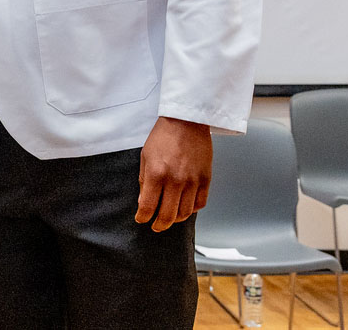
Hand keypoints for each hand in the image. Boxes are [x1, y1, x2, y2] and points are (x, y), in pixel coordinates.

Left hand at [136, 116, 211, 231]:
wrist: (186, 121)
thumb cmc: (163, 136)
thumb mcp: (145, 155)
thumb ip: (144, 179)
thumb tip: (143, 200)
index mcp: (156, 173)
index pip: (148, 206)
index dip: (143, 217)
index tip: (141, 219)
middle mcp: (175, 180)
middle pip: (168, 215)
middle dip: (159, 225)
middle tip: (155, 226)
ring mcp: (192, 181)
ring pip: (185, 213)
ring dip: (175, 219)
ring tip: (169, 218)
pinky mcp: (206, 179)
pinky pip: (200, 203)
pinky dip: (192, 209)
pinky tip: (184, 207)